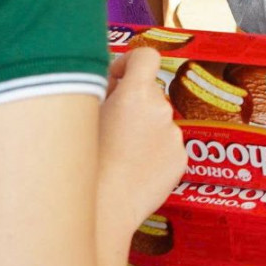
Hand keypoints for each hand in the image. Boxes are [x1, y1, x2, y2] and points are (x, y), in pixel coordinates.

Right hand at [99, 48, 186, 221]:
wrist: (104, 208)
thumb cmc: (84, 163)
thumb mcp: (84, 116)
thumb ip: (101, 91)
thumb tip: (111, 83)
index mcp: (136, 94)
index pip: (145, 57)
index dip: (129, 63)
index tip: (116, 77)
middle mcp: (161, 111)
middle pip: (149, 91)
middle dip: (131, 100)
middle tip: (108, 122)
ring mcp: (174, 137)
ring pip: (158, 121)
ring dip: (142, 128)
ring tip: (117, 153)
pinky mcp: (181, 160)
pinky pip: (166, 145)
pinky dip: (152, 151)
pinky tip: (131, 168)